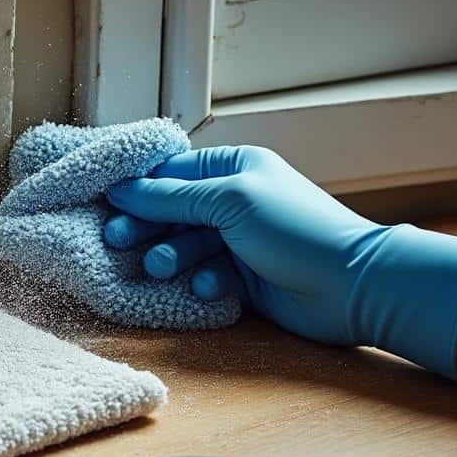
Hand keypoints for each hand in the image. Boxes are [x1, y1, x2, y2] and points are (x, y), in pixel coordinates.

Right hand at [103, 145, 456, 378]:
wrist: (351, 287)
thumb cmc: (294, 230)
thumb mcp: (229, 201)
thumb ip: (171, 197)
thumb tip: (120, 188)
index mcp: (234, 168)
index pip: (170, 171)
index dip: (137, 187)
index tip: (105, 202)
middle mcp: (232, 201)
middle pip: (170, 211)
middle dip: (145, 226)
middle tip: (117, 241)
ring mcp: (236, 241)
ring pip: (181, 246)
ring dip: (170, 258)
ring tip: (161, 269)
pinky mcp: (239, 278)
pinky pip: (201, 275)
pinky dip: (199, 281)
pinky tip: (207, 288)